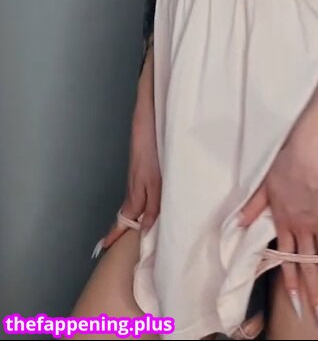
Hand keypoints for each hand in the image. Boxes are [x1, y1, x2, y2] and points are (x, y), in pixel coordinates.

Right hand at [92, 102, 160, 258]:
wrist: (147, 126)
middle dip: (121, 230)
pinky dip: (138, 205)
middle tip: (115, 244)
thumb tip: (146, 230)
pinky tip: (145, 205)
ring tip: (131, 231)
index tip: (104, 248)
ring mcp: (136, 180)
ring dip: (131, 218)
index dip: (115, 235)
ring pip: (132, 205)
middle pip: (127, 215)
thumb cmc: (151, 154)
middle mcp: (133, 190)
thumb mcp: (156, 183)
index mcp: (135, 196)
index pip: (123, 221)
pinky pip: (137, 195)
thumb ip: (153, 206)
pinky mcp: (141, 172)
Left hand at [237, 126, 317, 337]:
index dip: (294, 286)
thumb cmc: (287, 163)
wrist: (313, 150)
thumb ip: (253, 207)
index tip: (300, 309)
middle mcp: (305, 229)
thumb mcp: (264, 186)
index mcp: (285, 223)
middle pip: (311, 268)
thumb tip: (238, 224)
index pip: (289, 262)